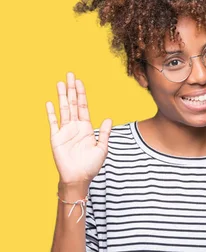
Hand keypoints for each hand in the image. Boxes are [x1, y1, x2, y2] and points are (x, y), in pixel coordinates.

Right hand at [46, 72, 111, 186]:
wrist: (79, 178)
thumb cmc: (91, 165)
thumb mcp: (102, 148)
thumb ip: (104, 133)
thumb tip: (108, 118)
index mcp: (86, 127)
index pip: (83, 106)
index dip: (82, 94)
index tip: (80, 82)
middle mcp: (75, 126)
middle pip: (73, 104)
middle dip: (72, 89)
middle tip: (70, 74)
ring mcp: (65, 131)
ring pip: (63, 109)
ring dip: (62, 96)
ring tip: (60, 83)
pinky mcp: (56, 138)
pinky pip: (53, 123)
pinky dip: (51, 113)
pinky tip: (50, 103)